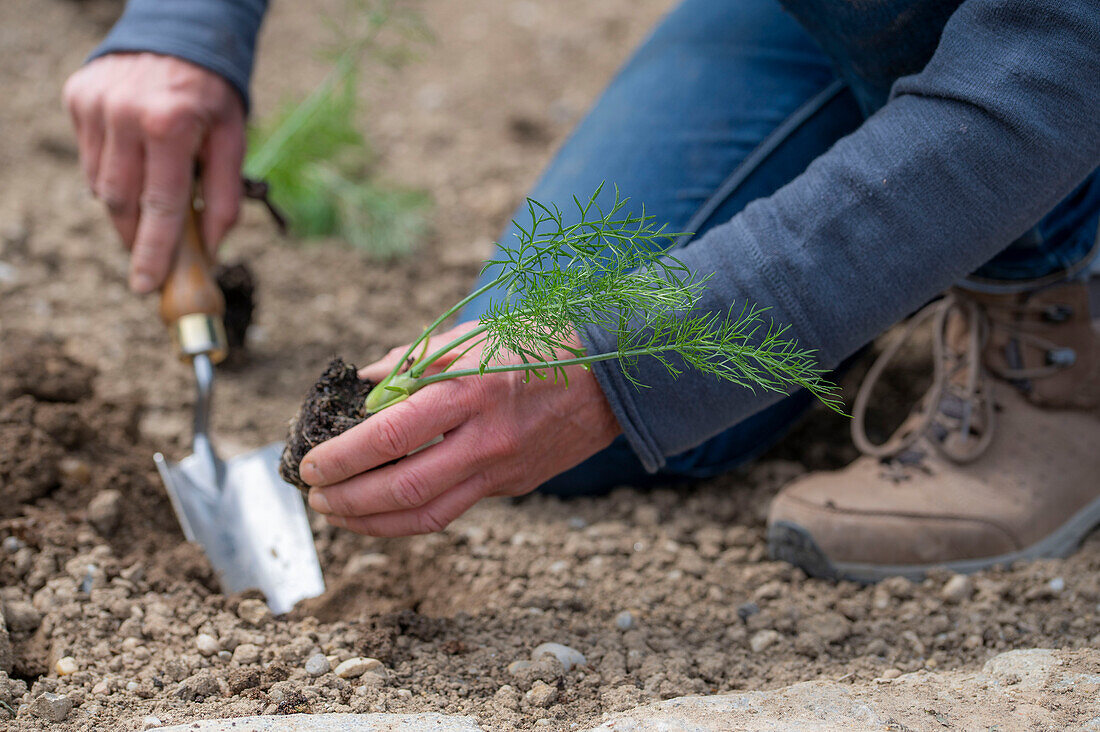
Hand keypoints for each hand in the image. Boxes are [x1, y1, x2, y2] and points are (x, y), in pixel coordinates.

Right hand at [63, 53, 245, 292]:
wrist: (178, 34)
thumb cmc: (212, 94)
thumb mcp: (233, 139)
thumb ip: (224, 196)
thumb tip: (212, 249)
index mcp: (170, 125)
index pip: (161, 206)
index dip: (154, 251)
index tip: (146, 285)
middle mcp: (125, 114)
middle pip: (122, 203)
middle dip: (136, 237)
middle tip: (151, 260)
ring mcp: (95, 105)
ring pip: (101, 186)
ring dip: (127, 204)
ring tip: (153, 192)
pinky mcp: (78, 98)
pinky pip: (90, 159)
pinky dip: (113, 173)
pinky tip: (136, 160)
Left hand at [299, 323, 621, 535]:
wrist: (611, 379)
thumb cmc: (540, 345)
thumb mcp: (475, 336)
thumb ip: (416, 361)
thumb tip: (366, 382)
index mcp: (471, 390)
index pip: (392, 435)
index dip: (344, 457)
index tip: (312, 464)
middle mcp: (486, 438)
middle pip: (403, 488)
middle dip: (348, 500)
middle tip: (315, 496)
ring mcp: (503, 469)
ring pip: (427, 514)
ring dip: (372, 521)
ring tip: (338, 513)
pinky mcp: (514, 487)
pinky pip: (453, 509)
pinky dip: (410, 515)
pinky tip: (383, 509)